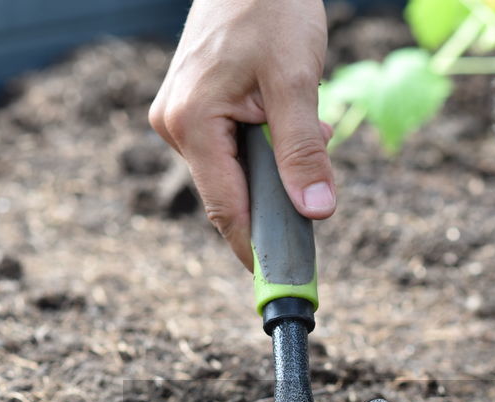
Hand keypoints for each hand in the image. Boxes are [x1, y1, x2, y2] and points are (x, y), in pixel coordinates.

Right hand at [150, 0, 334, 267]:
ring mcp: (180, 117)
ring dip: (275, 165)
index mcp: (192, 123)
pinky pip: (231, 148)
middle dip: (277, 195)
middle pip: (230, 194)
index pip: (226, 208)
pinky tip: (290, 113)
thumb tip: (316, 212)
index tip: (284, 281)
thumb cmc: (272, 9)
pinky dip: (264, 145)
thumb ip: (303, 151)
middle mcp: (176, 125)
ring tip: (309, 120)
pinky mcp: (192, 109)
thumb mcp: (297, 81)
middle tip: (319, 182)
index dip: (256, 247)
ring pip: (234, 171)